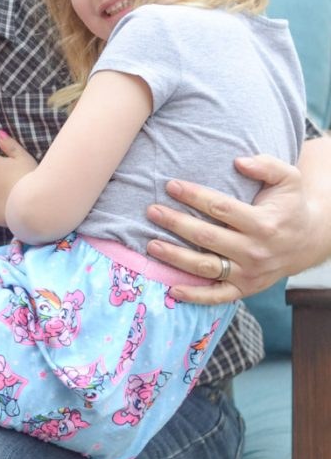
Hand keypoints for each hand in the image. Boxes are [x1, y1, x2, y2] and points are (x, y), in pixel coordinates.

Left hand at [145, 154, 309, 304]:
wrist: (307, 241)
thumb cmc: (289, 205)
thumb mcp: (289, 178)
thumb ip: (267, 165)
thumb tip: (239, 161)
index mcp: (263, 224)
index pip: (221, 208)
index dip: (194, 196)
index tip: (171, 185)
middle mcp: (254, 251)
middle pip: (207, 237)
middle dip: (176, 223)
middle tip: (152, 211)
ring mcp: (248, 273)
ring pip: (205, 267)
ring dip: (175, 257)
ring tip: (151, 244)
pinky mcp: (244, 289)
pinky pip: (216, 297)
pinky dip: (194, 296)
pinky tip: (171, 289)